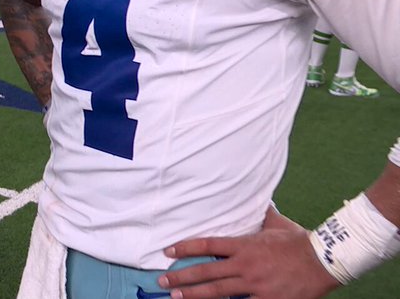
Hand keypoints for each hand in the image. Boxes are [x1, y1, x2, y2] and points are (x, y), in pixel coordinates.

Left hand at [157, 206, 339, 298]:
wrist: (325, 260)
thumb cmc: (299, 241)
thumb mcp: (276, 224)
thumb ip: (262, 214)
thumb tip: (259, 199)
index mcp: (245, 245)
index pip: (208, 245)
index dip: (185, 248)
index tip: (168, 252)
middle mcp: (246, 266)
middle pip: (206, 272)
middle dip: (182, 278)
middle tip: (163, 282)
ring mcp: (256, 285)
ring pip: (218, 293)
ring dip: (195, 295)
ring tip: (176, 297)